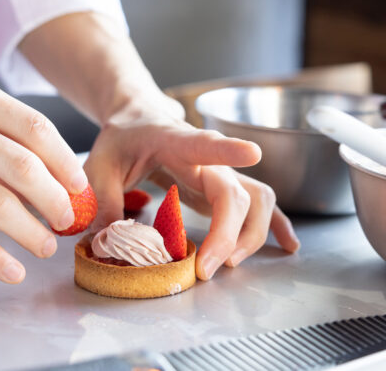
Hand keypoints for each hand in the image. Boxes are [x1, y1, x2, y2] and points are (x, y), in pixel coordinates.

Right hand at [0, 75, 86, 283]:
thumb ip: (0, 131)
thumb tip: (52, 175)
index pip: (36, 129)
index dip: (64, 162)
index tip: (79, 186)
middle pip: (24, 167)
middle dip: (55, 201)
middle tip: (67, 220)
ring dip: (30, 231)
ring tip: (46, 245)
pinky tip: (11, 269)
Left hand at [84, 97, 299, 280]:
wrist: (141, 118)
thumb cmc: (122, 139)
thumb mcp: (99, 164)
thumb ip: (103, 200)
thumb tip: (109, 239)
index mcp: (174, 141)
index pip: (203, 143)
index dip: (228, 149)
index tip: (252, 153)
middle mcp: (207, 158)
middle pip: (233, 192)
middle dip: (227, 233)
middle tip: (205, 268)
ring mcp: (222, 172)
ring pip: (257, 199)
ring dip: (250, 234)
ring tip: (228, 264)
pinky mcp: (227, 187)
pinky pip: (261, 205)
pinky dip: (276, 225)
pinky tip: (286, 246)